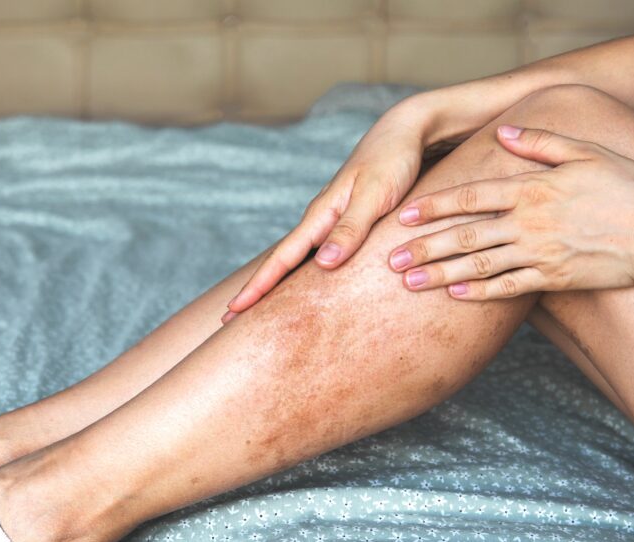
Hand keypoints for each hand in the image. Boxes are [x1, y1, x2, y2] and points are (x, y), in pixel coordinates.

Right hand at [222, 101, 432, 322]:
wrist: (406, 130)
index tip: (234, 310)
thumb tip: (322, 264)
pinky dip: (300, 272)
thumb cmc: (394, 160)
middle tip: (228, 319)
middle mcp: (320, 219)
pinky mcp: (345, 220)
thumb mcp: (375, 196)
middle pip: (280, 262)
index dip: (258, 286)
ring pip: (296, 258)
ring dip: (275, 283)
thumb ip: (350, 229)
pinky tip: (300, 283)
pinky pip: (315, 251)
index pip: (282, 259)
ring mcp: (330, 219)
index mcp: (321, 214)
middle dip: (255, 290)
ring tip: (256, 308)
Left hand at [389, 125, 633, 298]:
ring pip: (478, 265)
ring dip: (440, 274)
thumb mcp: (587, 151)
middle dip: (422, 247)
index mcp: (531, 188)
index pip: (470, 196)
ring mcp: (539, 253)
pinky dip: (480, 294)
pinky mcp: (553, 279)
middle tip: (388, 259)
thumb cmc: (628, 187)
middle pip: (464, 235)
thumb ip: (541, 140)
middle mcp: (528, 222)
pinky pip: (509, 289)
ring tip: (408, 283)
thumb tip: (503, 128)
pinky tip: (454, 297)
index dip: (432, 206)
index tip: (401, 215)